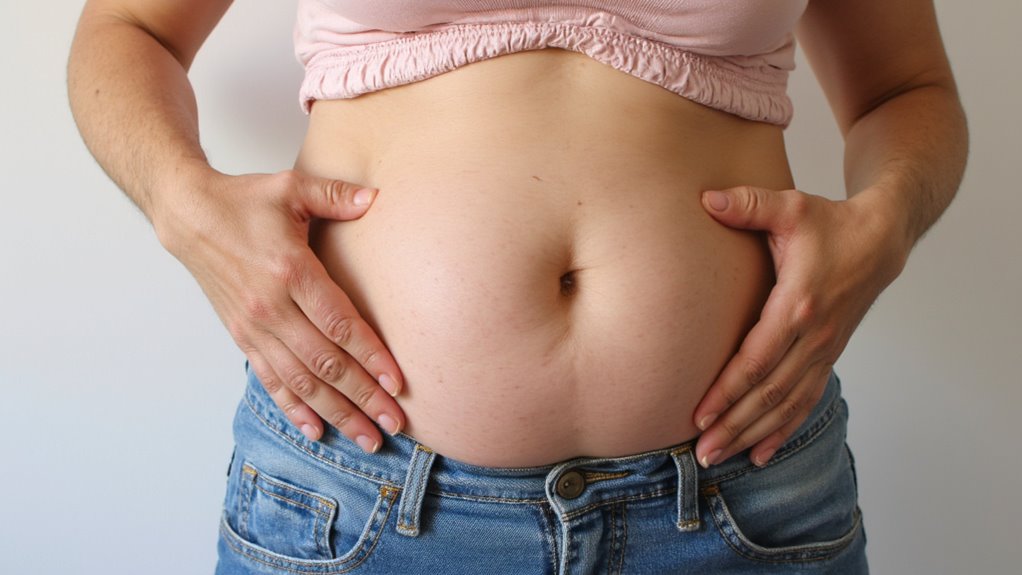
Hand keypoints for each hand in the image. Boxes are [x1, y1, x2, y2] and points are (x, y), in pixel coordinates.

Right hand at [154, 165, 404, 452]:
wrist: (188, 215)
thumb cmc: (245, 201)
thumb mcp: (290, 188)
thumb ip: (334, 195)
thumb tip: (375, 197)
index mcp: (290, 271)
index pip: (339, 324)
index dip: (370, 357)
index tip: (397, 384)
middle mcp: (271, 308)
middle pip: (324, 363)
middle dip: (362, 398)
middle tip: (394, 424)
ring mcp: (254, 327)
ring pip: (300, 381)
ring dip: (335, 413)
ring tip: (366, 439)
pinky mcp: (242, 336)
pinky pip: (270, 380)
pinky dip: (293, 408)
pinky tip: (316, 431)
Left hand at [692, 185, 908, 467]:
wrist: (883, 238)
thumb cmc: (830, 223)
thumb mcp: (791, 206)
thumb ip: (749, 204)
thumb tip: (706, 198)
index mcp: (798, 304)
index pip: (757, 359)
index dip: (727, 390)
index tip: (699, 414)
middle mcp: (813, 336)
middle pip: (770, 393)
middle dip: (734, 425)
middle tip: (702, 453)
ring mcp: (824, 350)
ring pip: (787, 404)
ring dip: (753, 434)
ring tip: (720, 458)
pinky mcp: (828, 355)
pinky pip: (806, 401)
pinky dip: (783, 429)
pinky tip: (761, 453)